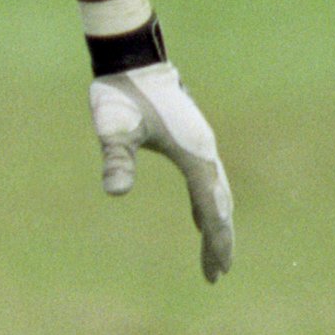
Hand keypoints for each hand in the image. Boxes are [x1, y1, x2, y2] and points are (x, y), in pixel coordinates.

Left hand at [89, 60, 234, 282]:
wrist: (131, 60)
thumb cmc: (120, 93)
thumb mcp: (114, 127)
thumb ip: (116, 158)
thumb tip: (115, 192)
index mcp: (194, 153)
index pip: (211, 207)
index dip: (214, 241)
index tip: (215, 271)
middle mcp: (205, 150)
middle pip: (220, 204)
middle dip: (220, 240)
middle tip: (217, 274)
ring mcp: (200, 144)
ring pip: (216, 193)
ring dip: (216, 224)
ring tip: (215, 254)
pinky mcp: (191, 139)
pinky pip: (205, 180)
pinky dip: (206, 204)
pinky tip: (200, 218)